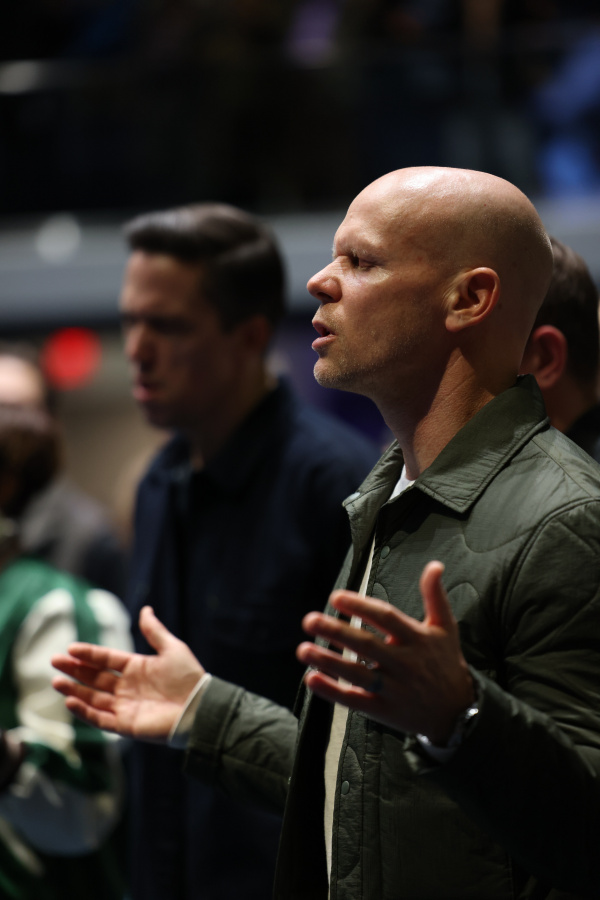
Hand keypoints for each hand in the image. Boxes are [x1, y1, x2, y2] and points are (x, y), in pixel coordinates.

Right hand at [52, 606, 204, 742]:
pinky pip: (100, 718)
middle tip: (54, 661)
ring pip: (93, 697)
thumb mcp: (172, 648)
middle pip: (95, 678)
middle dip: (75, 670)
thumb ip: (154, 631)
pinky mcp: (126, 725)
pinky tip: (70, 702)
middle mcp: (128, 688)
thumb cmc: (189, 677)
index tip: (70, 648)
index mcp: (137, 668)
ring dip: (74, 690)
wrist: (201, 707)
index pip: (106, 659)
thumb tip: (145, 610)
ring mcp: (125, 706)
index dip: (89, 654)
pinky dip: (85, 712)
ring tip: (56, 681)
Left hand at [296, 561, 473, 743]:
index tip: (336, 597)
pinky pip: (355, 701)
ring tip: (302, 649)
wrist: (458, 712)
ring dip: (328, 662)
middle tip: (309, 620)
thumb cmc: (445, 662)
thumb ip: (435, 596)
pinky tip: (312, 679)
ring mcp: (394, 689)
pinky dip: (333, 692)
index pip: (386, 618)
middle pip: (367, 645)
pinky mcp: (384, 711)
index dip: (361, 606)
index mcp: (417, 639)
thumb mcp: (446, 628)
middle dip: (337, 632)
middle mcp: (405, 663)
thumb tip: (434, 565)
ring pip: (357, 674)